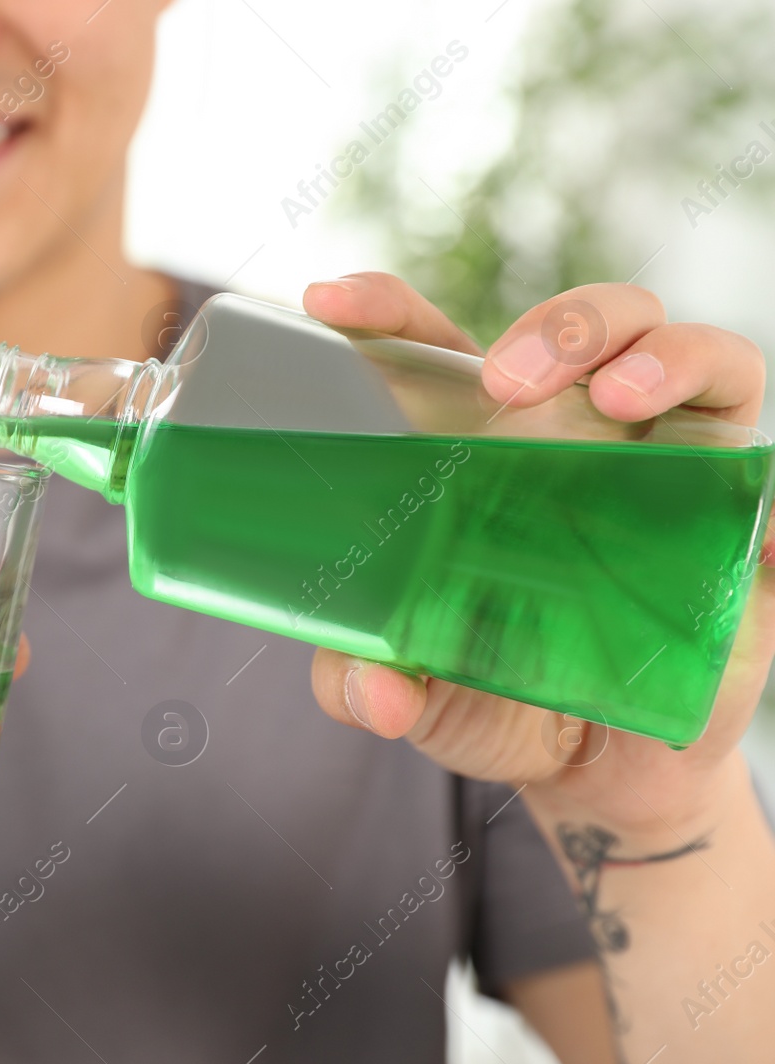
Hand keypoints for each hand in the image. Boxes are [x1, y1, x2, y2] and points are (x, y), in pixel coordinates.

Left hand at [299, 273, 773, 837]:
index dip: (386, 309)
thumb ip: (370, 687)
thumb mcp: (422, 694)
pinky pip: (764, 466)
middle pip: (580, 324)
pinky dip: (759, 473)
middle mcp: (571, 433)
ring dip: (655, 351)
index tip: (331, 301)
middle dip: (556, 323)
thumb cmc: (497, 695)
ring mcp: (660, 460)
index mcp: (475, 448)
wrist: (602, 762)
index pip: (433, 348)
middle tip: (508, 379)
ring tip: (616, 398)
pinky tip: (733, 502)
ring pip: (681, 349)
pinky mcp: (734, 510)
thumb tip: (379, 690)